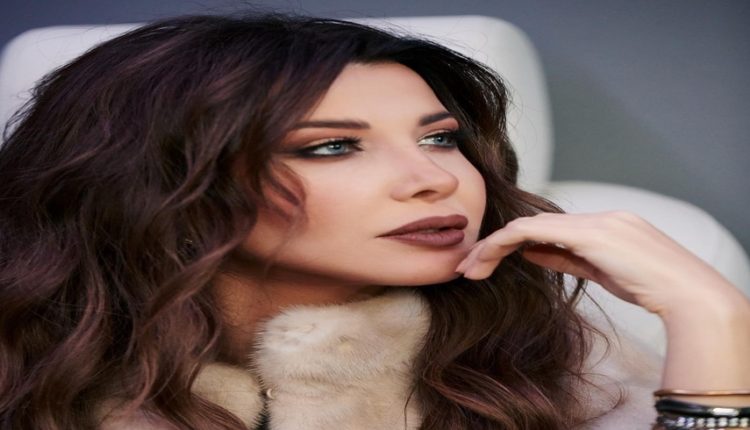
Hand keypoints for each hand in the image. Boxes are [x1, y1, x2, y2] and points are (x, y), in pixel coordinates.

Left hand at [456, 211, 739, 316]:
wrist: (688, 294)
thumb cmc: (651, 288)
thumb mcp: (601, 273)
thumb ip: (565, 258)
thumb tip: (530, 252)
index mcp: (600, 224)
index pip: (542, 227)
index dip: (508, 243)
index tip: (483, 264)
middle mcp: (595, 217)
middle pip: (529, 223)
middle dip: (492, 245)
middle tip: (466, 268)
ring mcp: (594, 222)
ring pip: (526, 225)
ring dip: (492, 246)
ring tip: (470, 269)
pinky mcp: (591, 233)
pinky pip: (535, 231)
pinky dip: (507, 243)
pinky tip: (488, 259)